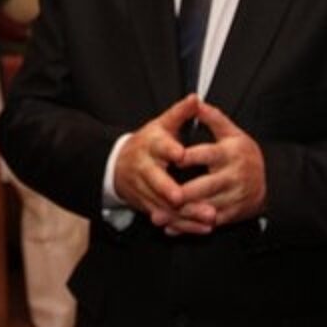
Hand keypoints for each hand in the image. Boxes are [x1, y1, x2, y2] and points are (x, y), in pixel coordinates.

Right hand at [113, 95, 198, 219]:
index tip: (181, 154)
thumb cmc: (147, 143)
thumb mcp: (160, 125)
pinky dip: (184, 225)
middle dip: (168, 190)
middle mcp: (144, 168)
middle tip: (182, 197)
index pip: (159, 147)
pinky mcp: (147, 206)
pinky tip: (203, 228)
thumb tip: (195, 98)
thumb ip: (180, 114)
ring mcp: (144, 189)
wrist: (117, 165)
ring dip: (185, 213)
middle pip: (156, 180)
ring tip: (208, 217)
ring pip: (163, 204)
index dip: (169, 150)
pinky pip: (167, 218)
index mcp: (150, 145)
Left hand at [166, 101, 265, 231]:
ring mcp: (233, 197)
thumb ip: (213, 118)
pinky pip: (209, 222)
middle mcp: (232, 176)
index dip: (189, 156)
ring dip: (181, 214)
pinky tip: (171, 227)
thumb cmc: (245, 154)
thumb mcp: (233, 133)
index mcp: (230, 153)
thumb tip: (195, 101)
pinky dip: (189, 227)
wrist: (272, 181)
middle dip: (183, 193)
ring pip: (204, 208)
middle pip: (205, 186)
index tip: (172, 158)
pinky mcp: (232, 214)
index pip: (207, 154)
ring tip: (157, 216)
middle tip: (161, 195)